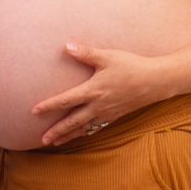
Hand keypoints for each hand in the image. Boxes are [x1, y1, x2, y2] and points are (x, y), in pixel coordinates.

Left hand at [32, 42, 166, 146]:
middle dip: (56, 131)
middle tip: (42, 140)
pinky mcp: (115, 116)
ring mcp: (106, 113)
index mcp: (93, 91)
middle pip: (72, 121)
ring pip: (83, 128)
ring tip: (55, 143)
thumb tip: (66, 46)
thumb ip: (86, 53)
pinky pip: (95, 127)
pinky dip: (84, 133)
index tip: (34, 111)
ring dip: (68, 136)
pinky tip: (79, 135)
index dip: (49, 106)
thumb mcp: (108, 57)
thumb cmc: (132, 66)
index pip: (66, 100)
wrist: (156, 82)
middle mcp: (98, 106)